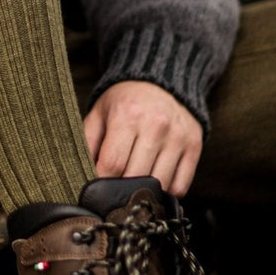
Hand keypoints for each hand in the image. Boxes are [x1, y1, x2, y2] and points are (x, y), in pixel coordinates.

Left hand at [83, 80, 202, 197]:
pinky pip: (180, 185)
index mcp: (127, 115)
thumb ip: (87, 142)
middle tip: (113, 192)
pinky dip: (166, 192)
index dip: (101, 181)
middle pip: (136, 176)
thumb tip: (81, 173)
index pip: (113, 163)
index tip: (96, 189)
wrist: (160, 82)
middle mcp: (156, 125)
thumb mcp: (99, 114)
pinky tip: (154, 183)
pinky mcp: (194, 146)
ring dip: (144, 192)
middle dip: (121, 189)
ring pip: (160, 184)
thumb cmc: (124, 102)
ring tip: (133, 188)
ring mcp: (178, 137)